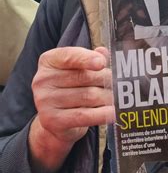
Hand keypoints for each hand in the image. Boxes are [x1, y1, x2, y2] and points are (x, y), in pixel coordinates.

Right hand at [29, 46, 114, 172]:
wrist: (57, 121)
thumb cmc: (72, 87)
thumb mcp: (78, 69)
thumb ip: (91, 58)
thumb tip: (103, 52)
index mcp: (49, 61)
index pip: (69, 55)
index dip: (87, 58)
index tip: (102, 63)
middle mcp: (42, 80)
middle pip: (84, 77)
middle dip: (106, 80)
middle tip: (119, 83)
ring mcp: (44, 101)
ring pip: (88, 96)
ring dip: (107, 97)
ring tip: (117, 97)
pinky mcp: (52, 120)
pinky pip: (84, 116)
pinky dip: (102, 114)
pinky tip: (114, 113)